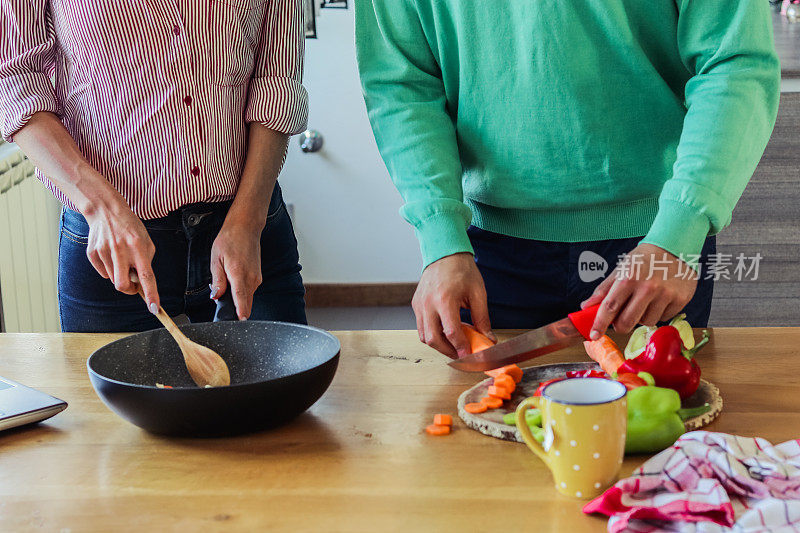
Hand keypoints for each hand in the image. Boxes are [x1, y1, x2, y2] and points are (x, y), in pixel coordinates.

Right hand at [84, 201, 158, 310]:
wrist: (106, 211)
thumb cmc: (130, 228)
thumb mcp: (146, 241)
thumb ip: (146, 262)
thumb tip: (142, 283)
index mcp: (138, 246)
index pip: (146, 275)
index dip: (151, 294)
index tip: (154, 308)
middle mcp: (120, 250)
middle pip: (123, 285)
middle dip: (130, 290)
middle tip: (134, 285)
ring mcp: (104, 251)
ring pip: (113, 280)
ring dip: (120, 276)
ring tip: (122, 260)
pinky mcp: (92, 253)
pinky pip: (103, 273)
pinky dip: (109, 270)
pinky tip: (111, 255)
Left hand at [210, 220, 262, 319]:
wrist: (245, 228)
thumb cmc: (229, 240)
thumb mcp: (216, 259)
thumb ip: (217, 280)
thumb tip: (216, 296)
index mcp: (238, 274)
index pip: (241, 300)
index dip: (239, 313)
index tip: (238, 322)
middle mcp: (251, 278)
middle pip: (245, 304)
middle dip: (235, 309)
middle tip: (221, 304)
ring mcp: (256, 278)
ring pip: (247, 298)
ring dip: (237, 299)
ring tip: (226, 285)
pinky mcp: (258, 277)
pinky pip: (249, 291)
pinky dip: (241, 292)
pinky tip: (233, 281)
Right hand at [411, 253, 495, 357]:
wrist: (444, 253)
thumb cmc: (462, 270)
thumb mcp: (478, 293)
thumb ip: (482, 318)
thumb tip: (488, 338)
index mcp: (445, 299)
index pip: (451, 332)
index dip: (461, 347)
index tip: (469, 355)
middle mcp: (428, 303)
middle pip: (432, 339)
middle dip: (448, 351)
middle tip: (461, 353)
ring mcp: (419, 304)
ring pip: (423, 336)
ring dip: (439, 345)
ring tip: (454, 344)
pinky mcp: (416, 304)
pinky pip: (421, 326)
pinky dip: (432, 334)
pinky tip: (445, 331)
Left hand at [581, 243, 697, 338]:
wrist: (676, 246)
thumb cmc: (645, 258)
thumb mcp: (622, 268)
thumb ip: (604, 289)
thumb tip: (586, 306)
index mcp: (629, 278)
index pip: (610, 307)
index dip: (600, 323)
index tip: (593, 335)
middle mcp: (648, 287)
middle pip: (627, 322)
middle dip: (620, 325)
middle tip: (620, 320)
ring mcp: (666, 295)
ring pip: (646, 322)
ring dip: (641, 317)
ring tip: (644, 301)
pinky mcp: (681, 300)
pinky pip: (663, 318)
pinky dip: (658, 313)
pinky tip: (659, 299)